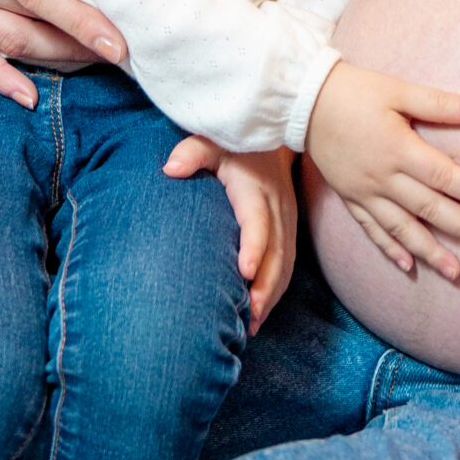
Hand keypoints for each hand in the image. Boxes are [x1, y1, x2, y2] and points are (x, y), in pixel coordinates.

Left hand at [165, 137, 296, 331]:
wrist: (273, 134)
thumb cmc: (233, 143)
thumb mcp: (212, 139)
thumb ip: (192, 152)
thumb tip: (170, 169)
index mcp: (256, 188)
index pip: (257, 220)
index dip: (254, 245)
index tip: (245, 271)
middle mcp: (277, 207)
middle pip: (277, 252)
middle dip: (264, 286)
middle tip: (247, 316)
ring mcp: (287, 220)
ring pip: (285, 264)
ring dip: (271, 295)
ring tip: (252, 325)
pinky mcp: (289, 230)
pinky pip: (287, 265)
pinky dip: (275, 291)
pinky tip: (259, 313)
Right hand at [305, 63, 459, 284]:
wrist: (303, 100)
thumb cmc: (355, 91)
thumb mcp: (397, 89)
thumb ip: (437, 103)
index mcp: (399, 149)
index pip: (444, 176)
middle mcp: (383, 177)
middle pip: (429, 208)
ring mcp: (364, 191)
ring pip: (402, 228)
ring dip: (430, 252)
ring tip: (455, 272)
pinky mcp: (349, 197)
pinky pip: (371, 229)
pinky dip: (390, 249)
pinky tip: (408, 267)